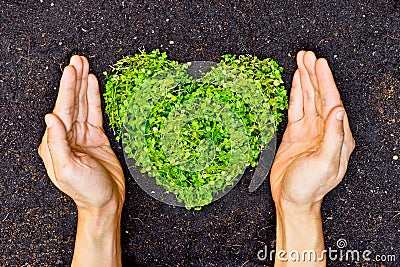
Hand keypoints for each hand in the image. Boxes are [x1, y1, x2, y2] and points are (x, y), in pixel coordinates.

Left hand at [38, 55, 124, 213]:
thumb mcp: (68, 168)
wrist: (106, 201)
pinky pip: (95, 113)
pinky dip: (94, 98)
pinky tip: (93, 84)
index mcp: (55, 143)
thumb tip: (50, 117)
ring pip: (82, 105)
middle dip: (74, 81)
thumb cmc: (86, 190)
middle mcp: (67, 136)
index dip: (67, 89)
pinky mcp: (96, 137)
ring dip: (83, 85)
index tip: (71, 70)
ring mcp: (82, 135)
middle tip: (78, 59)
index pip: (62, 110)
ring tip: (85, 65)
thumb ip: (58, 142)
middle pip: (71, 102)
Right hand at [270, 51, 354, 209]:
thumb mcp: (325, 163)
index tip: (318, 63)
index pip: (331, 101)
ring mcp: (309, 130)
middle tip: (306, 55)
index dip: (325, 81)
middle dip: (313, 74)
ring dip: (305, 79)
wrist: (291, 199)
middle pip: (320, 95)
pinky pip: (296, 108)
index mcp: (337, 135)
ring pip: (308, 98)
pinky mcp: (295, 133)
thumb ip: (333, 136)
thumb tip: (339, 110)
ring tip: (301, 60)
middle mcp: (325, 129)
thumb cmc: (310, 187)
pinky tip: (296, 81)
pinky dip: (296, 93)